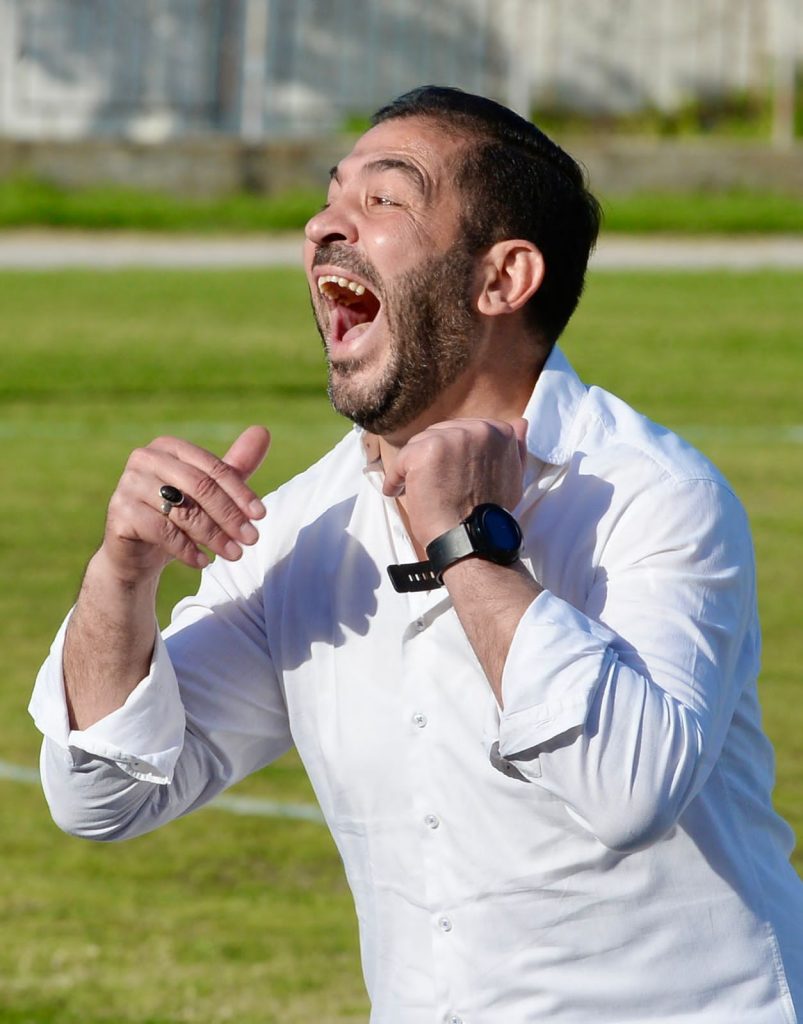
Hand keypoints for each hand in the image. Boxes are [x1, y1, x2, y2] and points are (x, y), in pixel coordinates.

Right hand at [102, 425, 269, 581]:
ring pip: (183, 510)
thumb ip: (236, 465)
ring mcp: (128, 484)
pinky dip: (186, 549)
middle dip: (230, 516)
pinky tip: (203, 563)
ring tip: (234, 555)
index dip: (240, 493)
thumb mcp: (209, 491)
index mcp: (169, 446)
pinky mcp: (119, 513)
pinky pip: (162, 531)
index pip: (212, 468)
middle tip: (251, 539)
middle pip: (199, 487)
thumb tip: (263, 431)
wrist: (137, 553)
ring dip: (214, 536)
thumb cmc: (177, 515)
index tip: (260, 517)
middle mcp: (145, 458)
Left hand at [382, 417, 527, 548]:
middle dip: (432, 459)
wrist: (471, 538)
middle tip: (431, 483)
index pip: (463, 431)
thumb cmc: (489, 513)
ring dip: (413, 468)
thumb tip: (519, 423)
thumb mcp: (512, 477)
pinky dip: (395, 479)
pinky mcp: (426, 451)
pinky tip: (396, 492)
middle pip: (439, 434)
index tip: (450, 473)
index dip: (453, 454)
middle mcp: (477, 429)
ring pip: (419, 444)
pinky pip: (401, 460)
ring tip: (414, 489)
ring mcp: (451, 438)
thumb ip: (514, 449)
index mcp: (499, 432)